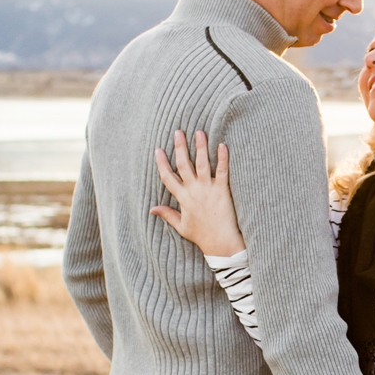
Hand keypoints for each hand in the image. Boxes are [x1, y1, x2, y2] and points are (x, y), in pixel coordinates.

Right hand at [151, 130, 246, 256]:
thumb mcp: (181, 226)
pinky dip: (223, 158)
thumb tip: (151, 209)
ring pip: (203, 164)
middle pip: (184, 165)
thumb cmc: (202, 235)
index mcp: (182, 198)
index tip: (158, 150)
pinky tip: (223, 145)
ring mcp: (209, 189)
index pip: (168, 177)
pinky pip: (223, 171)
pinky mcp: (223, 191)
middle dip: (180, 147)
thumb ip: (167, 214)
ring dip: (201, 147)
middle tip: (178, 131)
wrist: (221, 242)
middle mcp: (194, 191)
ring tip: (199, 132)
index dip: (162, 163)